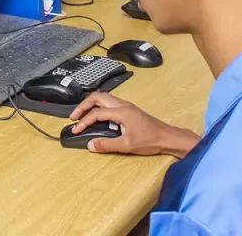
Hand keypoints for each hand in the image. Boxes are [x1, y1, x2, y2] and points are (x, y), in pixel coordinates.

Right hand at [68, 93, 199, 157]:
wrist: (167, 137)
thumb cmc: (150, 141)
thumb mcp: (127, 146)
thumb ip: (107, 145)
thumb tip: (90, 145)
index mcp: (121, 111)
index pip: (96, 113)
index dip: (84, 121)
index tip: (76, 130)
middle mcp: (122, 104)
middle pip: (97, 97)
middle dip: (83, 106)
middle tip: (74, 117)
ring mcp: (126, 105)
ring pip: (104, 98)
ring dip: (91, 105)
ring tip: (82, 116)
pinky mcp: (129, 109)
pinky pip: (109, 102)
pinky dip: (99, 107)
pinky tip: (98, 118)